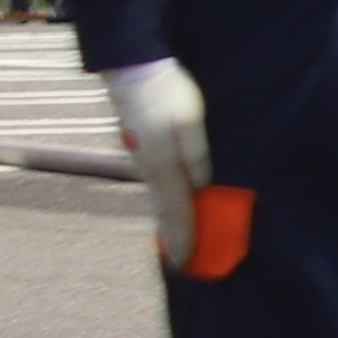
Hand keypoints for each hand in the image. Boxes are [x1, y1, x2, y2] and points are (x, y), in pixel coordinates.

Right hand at [107, 58, 210, 268]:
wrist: (135, 73)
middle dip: (173, 237)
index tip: (186, 262)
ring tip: (176, 243)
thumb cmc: (170, 95)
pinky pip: (156, 186)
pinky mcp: (144, 152)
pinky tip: (169, 207)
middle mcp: (149, 169)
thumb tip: (202, 186)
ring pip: (158, 200)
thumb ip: (196, 154)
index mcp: (163, 165)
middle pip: (164, 211)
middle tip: (182, 263)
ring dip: (168, 222)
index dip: (183, 237)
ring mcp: (143, 161)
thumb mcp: (190, 122)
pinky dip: (164, 203)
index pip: (177, 210)